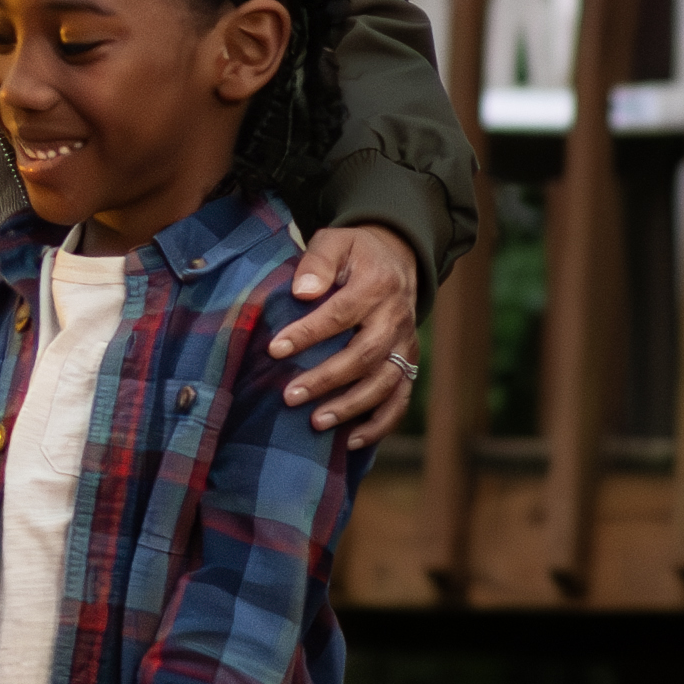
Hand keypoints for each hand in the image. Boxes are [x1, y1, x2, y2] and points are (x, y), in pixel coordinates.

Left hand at [265, 219, 425, 444]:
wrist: (396, 259)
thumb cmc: (355, 254)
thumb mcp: (335, 242)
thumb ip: (317, 262)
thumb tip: (301, 292)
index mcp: (376, 285)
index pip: (340, 314)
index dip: (307, 334)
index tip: (275, 349)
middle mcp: (396, 318)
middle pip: (364, 356)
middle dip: (326, 379)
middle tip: (289, 396)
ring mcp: (406, 344)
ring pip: (384, 383)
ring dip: (350, 407)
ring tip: (315, 422)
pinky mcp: (408, 363)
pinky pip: (400, 399)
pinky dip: (380, 424)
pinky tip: (352, 442)